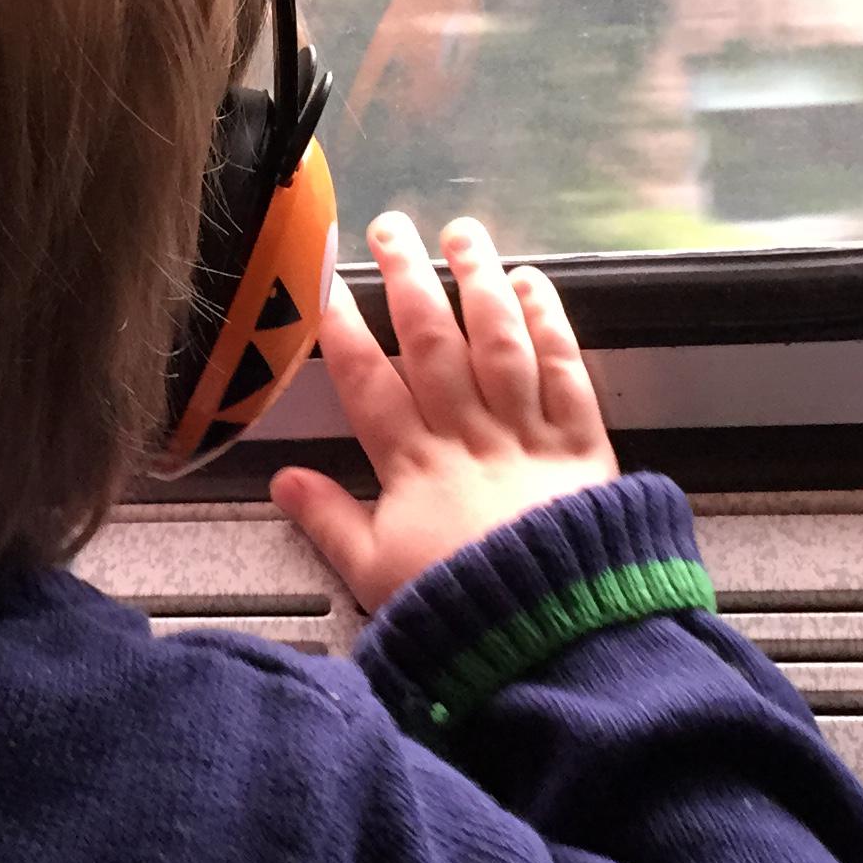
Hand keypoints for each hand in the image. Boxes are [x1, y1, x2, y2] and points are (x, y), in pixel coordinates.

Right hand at [270, 213, 618, 613]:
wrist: (551, 636)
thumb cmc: (458, 611)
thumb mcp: (375, 576)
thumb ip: (328, 521)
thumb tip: (281, 479)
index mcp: (412, 466)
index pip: (368, 382)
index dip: (343, 329)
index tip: (323, 282)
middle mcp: (467, 436)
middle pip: (433, 343)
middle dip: (408, 280)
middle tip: (390, 227)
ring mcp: (526, 434)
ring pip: (498, 342)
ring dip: (477, 282)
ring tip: (461, 232)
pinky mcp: (582, 445)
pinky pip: (565, 371)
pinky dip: (549, 322)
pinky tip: (530, 282)